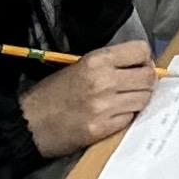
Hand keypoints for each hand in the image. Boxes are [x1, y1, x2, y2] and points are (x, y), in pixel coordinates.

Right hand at [22, 41, 159, 156]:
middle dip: (146, 80)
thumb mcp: (78, 66)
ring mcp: (105, 106)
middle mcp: (104, 81)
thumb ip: (109, 63)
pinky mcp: (103, 128)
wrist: (30, 122)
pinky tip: (114, 114)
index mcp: (96, 60)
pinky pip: (131, 118)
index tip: (139, 64)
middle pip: (148, 76)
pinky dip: (127, 116)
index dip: (144, 58)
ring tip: (125, 100)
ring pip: (144, 99)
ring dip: (139, 99)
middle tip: (136, 85)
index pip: (140, 50)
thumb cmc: (52, 93)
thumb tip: (140, 64)